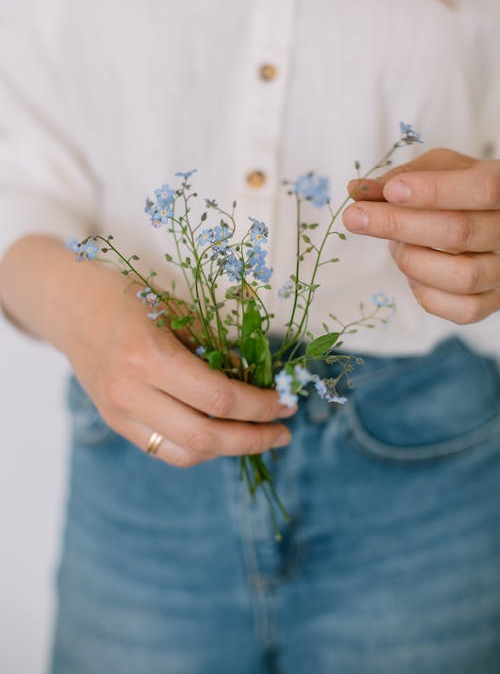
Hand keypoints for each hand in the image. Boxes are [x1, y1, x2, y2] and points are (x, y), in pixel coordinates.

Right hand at [0, 237, 293, 466]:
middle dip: (253, 438)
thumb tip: (252, 380)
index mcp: (148, 357)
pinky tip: (222, 435)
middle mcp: (130, 393)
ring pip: (185, 453)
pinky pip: (164, 449)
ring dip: (229, 451)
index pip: (218, 399)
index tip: (285, 403)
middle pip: (205, 437)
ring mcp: (119, 414)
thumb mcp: (175, 311)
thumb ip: (212, 349)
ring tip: (258, 437)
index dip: (260, 406)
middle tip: (283, 432)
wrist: (68, 305)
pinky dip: (199, 448)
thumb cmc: (126, 296)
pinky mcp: (115, 423)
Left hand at [342, 148, 499, 323]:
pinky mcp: (493, 303)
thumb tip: (357, 190)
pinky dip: (425, 292)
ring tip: (396, 245)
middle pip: (460, 232)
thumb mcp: (434, 171)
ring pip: (462, 276)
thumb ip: (397, 179)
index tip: (390, 192)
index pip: (482, 188)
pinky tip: (414, 273)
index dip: (434, 191)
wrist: (484, 221)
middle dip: (399, 225)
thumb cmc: (457, 191)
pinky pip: (461, 310)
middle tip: (356, 217)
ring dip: (413, 260)